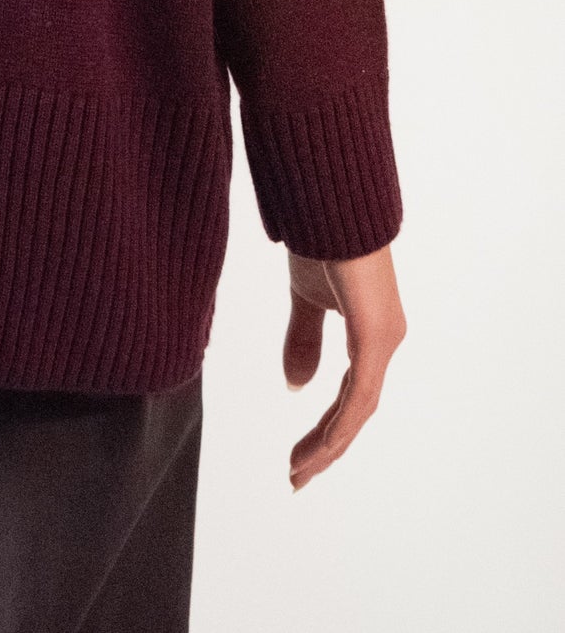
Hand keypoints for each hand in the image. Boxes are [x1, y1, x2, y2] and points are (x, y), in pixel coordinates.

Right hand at [283, 243, 405, 489]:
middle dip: (325, 448)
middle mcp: (384, 342)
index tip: (297, 458)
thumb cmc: (323, 241)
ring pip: (359, 410)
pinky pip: (360, 394)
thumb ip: (303, 340)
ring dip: (329, 445)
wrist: (330, 201)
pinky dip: (339, 424)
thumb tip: (296, 387)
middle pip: (356, 411)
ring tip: (299, 470)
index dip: (325, 429)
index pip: (350, 396)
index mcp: (369, 335)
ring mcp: (384, 340)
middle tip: (296, 477)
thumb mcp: (305, 299)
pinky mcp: (377, 334)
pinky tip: (320, 447)